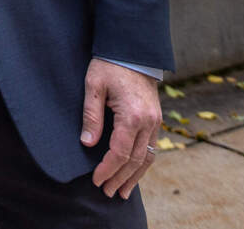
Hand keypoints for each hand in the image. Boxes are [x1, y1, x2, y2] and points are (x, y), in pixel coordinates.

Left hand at [82, 58, 161, 198]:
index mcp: (132, 115)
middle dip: (120, 178)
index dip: (107, 169)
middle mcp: (148, 121)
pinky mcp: (156, 119)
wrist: (132, 50)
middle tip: (106, 192)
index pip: (120, 152)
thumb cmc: (109, 65)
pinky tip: (134, 172)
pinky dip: (143, 163)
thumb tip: (87, 143)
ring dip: (135, 176)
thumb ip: (91, 115)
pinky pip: (152, 147)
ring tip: (122, 191)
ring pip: (148, 157)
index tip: (95, 180)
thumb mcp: (93, 86)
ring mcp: (155, 121)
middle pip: (135, 160)